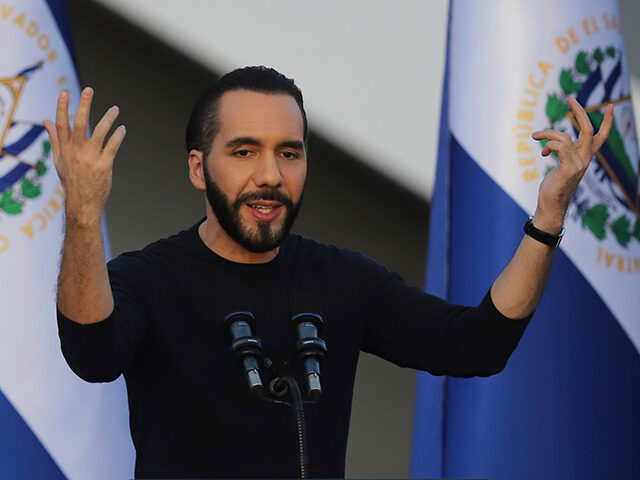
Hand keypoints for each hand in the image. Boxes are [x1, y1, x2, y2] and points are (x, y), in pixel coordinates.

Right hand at [43, 87, 125, 224]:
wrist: (82, 202)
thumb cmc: (71, 179)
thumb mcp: (59, 159)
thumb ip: (54, 138)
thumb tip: (46, 121)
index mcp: (64, 149)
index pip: (61, 125)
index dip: (62, 108)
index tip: (64, 93)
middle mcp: (76, 151)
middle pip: (79, 124)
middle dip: (83, 106)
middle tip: (89, 89)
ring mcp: (90, 158)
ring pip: (100, 132)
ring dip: (108, 118)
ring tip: (115, 109)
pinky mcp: (104, 165)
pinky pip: (113, 146)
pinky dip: (118, 135)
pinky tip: (122, 128)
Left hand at [530, 97, 612, 232]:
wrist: (550, 206)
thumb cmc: (552, 187)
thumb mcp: (558, 165)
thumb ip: (559, 153)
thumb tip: (548, 142)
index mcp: (584, 157)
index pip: (601, 137)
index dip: (607, 122)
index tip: (611, 105)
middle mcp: (584, 160)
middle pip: (589, 131)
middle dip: (581, 113)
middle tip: (571, 99)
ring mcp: (578, 165)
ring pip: (566, 138)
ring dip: (547, 133)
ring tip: (535, 136)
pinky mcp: (569, 171)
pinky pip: (561, 148)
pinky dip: (549, 144)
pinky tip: (543, 152)